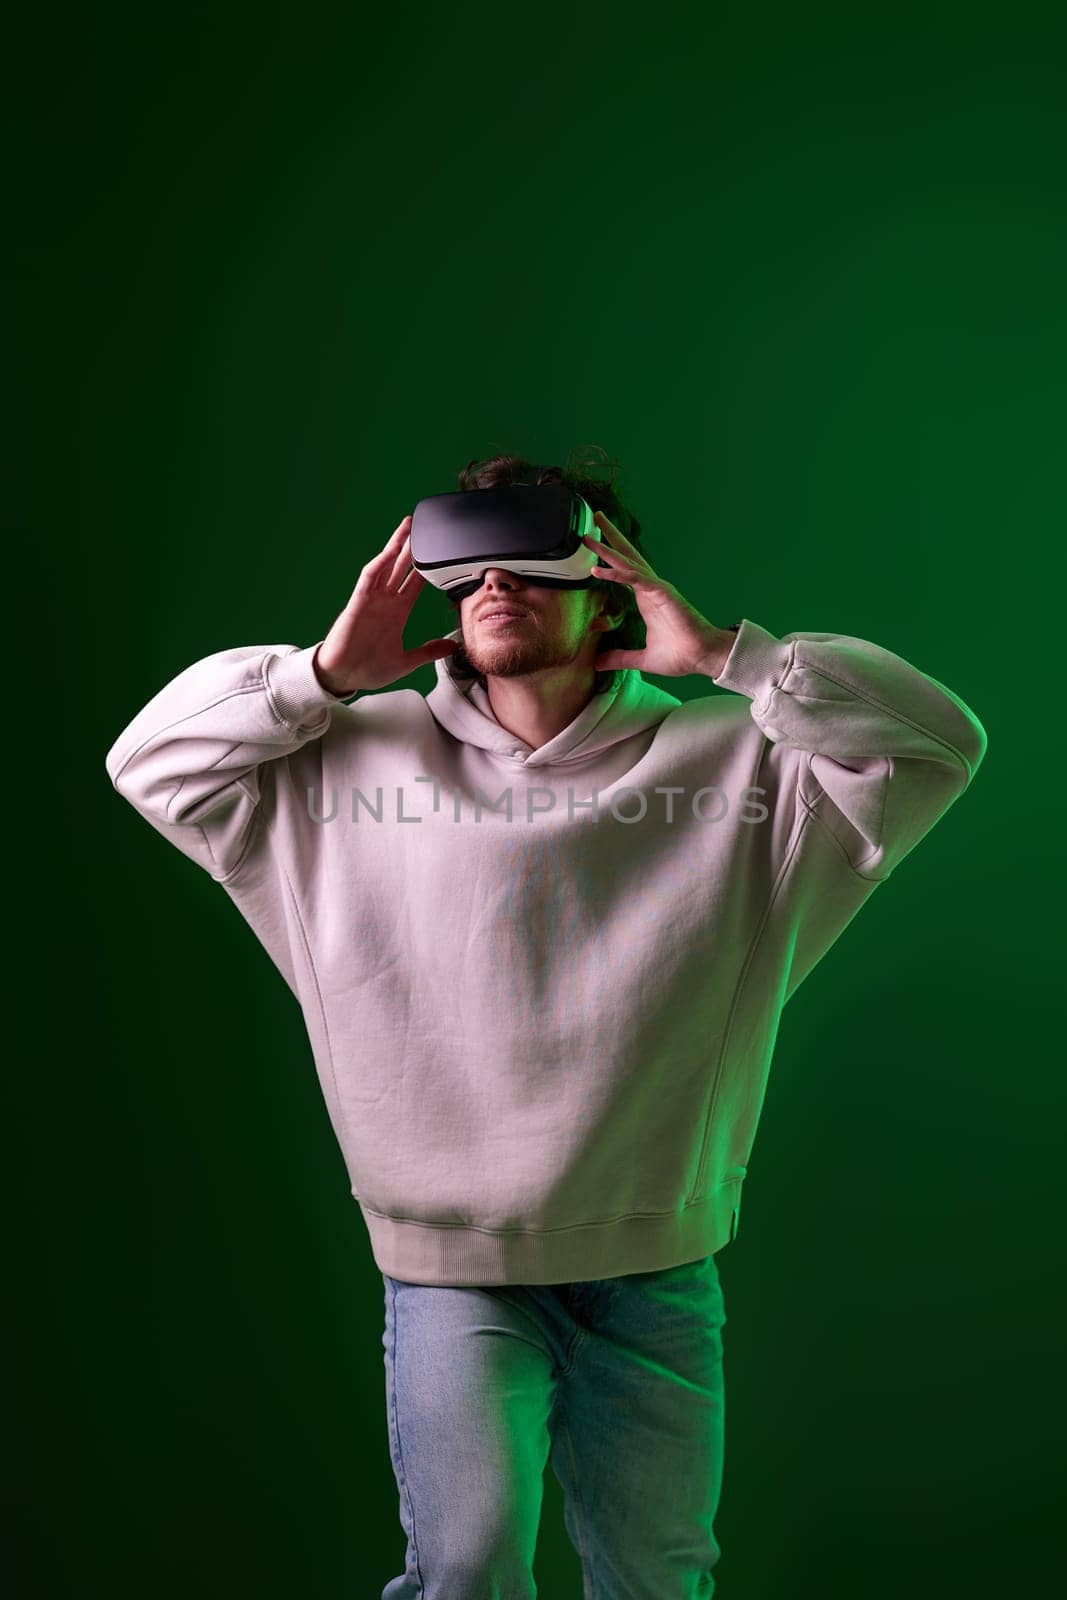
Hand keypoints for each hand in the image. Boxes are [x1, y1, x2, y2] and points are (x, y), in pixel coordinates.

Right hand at [313, 516, 458, 695]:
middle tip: (424, 527)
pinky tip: (391, 551)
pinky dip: (380, 563)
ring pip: (386, 566)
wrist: (343, 677)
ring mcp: (371, 600)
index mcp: (397, 613)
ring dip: (396, 546)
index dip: (425, 566)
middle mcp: (385, 602)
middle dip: (412, 547)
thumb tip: (451, 647)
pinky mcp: (358, 603)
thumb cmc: (367, 669)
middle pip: (401, 567)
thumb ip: (429, 652)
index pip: (415, 583)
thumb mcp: (406, 661)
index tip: (437, 552)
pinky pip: (369, 577)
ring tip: (408, 527)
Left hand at [581, 512, 734, 677]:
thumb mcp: (641, 658)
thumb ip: (620, 658)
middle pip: (626, 556)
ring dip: (607, 549)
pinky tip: (599, 569)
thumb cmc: (680, 654)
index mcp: (646, 598)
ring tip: (588, 536)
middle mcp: (650, 588)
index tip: (594, 545)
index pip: (625, 570)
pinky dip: (617, 572)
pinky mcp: (661, 593)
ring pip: (627, 562)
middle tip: (594, 518)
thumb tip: (598, 664)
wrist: (702, 657)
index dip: (610, 557)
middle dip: (609, 537)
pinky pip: (635, 578)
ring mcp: (656, 588)